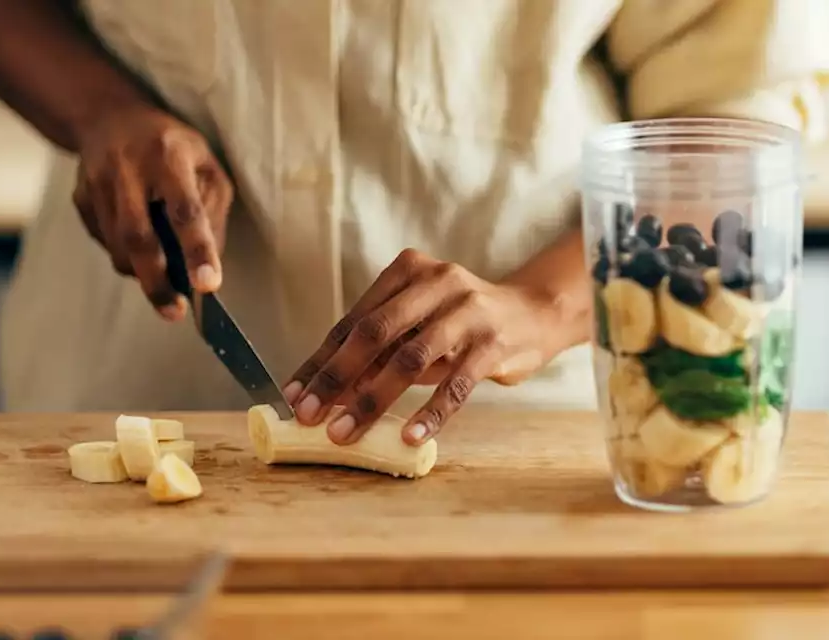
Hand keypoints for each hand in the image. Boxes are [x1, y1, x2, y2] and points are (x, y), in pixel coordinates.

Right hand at [72, 104, 233, 319]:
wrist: (109, 118)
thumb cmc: (172, 147)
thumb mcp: (206, 165)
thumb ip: (213, 211)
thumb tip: (211, 264)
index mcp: (169, 156)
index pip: (185, 210)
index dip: (198, 250)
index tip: (208, 286)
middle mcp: (128, 168)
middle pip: (139, 237)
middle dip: (157, 282)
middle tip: (174, 312)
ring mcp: (97, 184)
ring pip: (118, 247)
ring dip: (143, 272)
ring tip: (163, 276)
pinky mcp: (80, 199)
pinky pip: (104, 243)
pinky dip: (126, 255)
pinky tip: (139, 242)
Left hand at [282, 249, 566, 446]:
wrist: (533, 314)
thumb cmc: (461, 322)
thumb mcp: (419, 323)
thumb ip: (380, 349)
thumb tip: (328, 394)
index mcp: (407, 271)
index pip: (354, 321)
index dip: (321, 361)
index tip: (295, 396)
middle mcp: (437, 281)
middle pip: (375, 333)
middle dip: (336, 378)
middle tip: (310, 416)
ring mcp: (468, 310)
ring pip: (411, 359)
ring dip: (372, 399)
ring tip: (347, 432)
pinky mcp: (494, 343)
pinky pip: (456, 384)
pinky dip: (431, 413)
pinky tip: (409, 436)